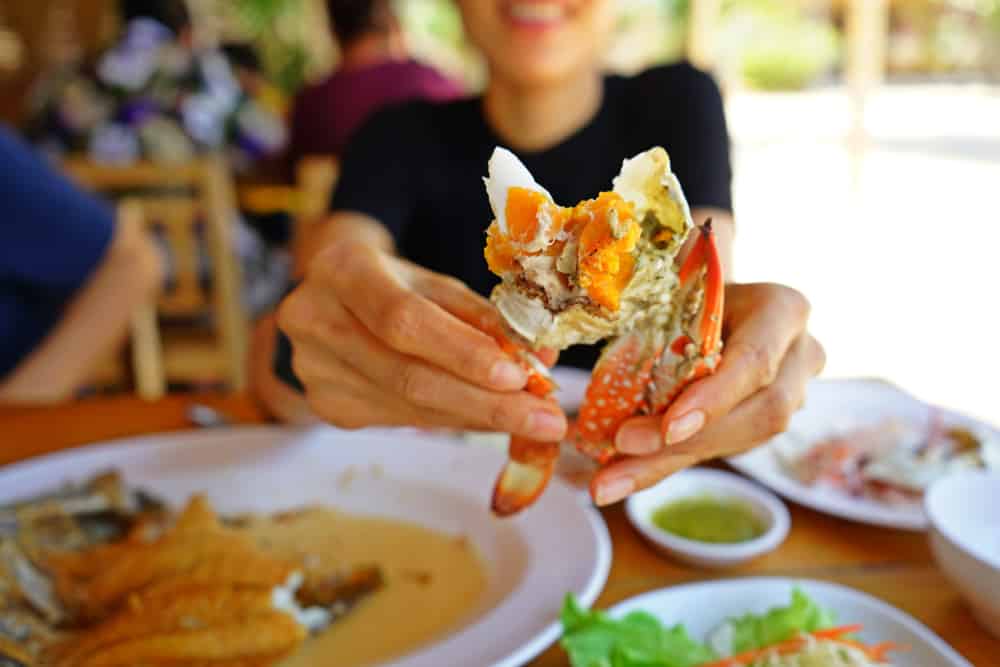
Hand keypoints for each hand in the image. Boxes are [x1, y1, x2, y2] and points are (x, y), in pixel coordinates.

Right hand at [277, 239, 566, 437]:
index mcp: (343, 271)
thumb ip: (480, 316)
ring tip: (532, 420)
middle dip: (486, 403)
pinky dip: (454, 421)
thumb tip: (539, 358)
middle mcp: (317, 321)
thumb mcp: (432, 282)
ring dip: (479, 416)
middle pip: (408, 376)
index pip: (402, 319)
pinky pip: (404, 421)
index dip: (462, 352)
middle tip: (546, 419)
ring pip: (411, 408)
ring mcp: (316, 370)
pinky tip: (489, 418)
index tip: (520, 376)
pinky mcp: (327, 405)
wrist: (328, 295)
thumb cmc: (392, 282)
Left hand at [591, 283, 823, 504]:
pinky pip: (715, 449)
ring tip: (607, 480)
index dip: (715, 399)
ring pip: (738, 441)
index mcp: (783, 310)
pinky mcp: (759, 423)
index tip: (671, 429)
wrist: (712, 295)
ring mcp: (789, 395)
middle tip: (622, 448)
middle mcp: (798, 356)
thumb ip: (664, 316)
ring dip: (667, 463)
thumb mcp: (680, 286)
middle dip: (688, 441)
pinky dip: (663, 464)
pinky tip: (618, 478)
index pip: (756, 361)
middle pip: (756, 414)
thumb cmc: (689, 283)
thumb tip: (607, 341)